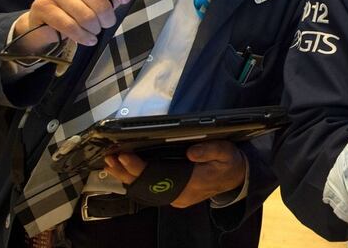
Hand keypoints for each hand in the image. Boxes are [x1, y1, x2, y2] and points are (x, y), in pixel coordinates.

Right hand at [12, 0, 131, 49]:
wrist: (45, 23)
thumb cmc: (77, 11)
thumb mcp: (97, 2)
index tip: (125, 1)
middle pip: (100, 2)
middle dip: (107, 20)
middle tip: (104, 25)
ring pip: (86, 16)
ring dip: (94, 30)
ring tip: (93, 33)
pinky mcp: (43, 7)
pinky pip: (70, 26)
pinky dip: (82, 36)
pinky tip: (87, 39)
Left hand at [103, 141, 247, 207]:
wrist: (237, 178)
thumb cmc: (230, 163)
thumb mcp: (225, 152)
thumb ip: (209, 151)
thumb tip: (190, 152)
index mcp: (190, 185)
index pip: (157, 178)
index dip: (138, 167)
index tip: (124, 156)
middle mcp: (179, 195)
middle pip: (146, 186)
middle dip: (126, 173)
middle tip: (110, 159)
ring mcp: (176, 196)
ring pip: (146, 189)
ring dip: (127, 176)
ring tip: (112, 163)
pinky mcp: (174, 193)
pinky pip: (151, 188)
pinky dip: (137, 178)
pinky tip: (126, 170)